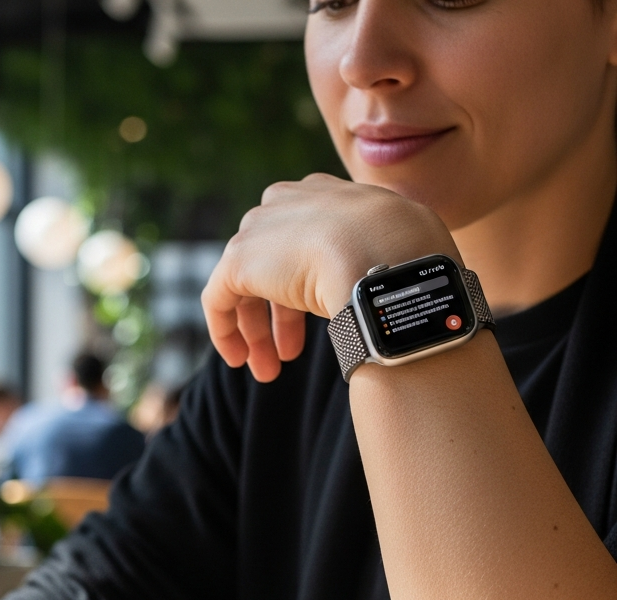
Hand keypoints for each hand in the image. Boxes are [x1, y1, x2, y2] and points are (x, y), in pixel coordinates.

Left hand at [201, 174, 458, 381]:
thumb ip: (389, 261)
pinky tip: (239, 359)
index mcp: (335, 195)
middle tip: (289, 354)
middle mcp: (293, 201)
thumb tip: (403, 293)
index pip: (310, 239)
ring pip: (247, 283)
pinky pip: (219, 297)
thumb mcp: (406, 250)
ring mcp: (263, 228)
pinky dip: (226, 330)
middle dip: (279, 313)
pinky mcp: (238, 259)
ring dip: (256, 330)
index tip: (324, 319)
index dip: (308, 286)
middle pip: (274, 261)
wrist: (386, 259)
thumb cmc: (411, 262)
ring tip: (267, 371)